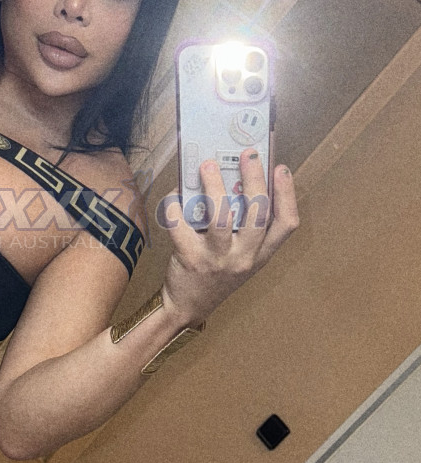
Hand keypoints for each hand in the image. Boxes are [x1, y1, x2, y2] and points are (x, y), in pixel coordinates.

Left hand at [161, 149, 298, 326]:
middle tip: (247, 154)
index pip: (286, 225)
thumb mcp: (240, 257)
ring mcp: (217, 260)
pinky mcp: (190, 259)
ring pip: (221, 217)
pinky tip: (175, 193)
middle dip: (255, 179)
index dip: (287, 195)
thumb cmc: (215, 275)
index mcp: (260, 255)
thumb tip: (235, 179)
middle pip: (257, 214)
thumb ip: (243, 228)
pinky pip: (181, 225)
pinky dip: (175, 205)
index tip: (282, 168)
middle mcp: (243, 258)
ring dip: (214, 187)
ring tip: (208, 165)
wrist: (187, 308)